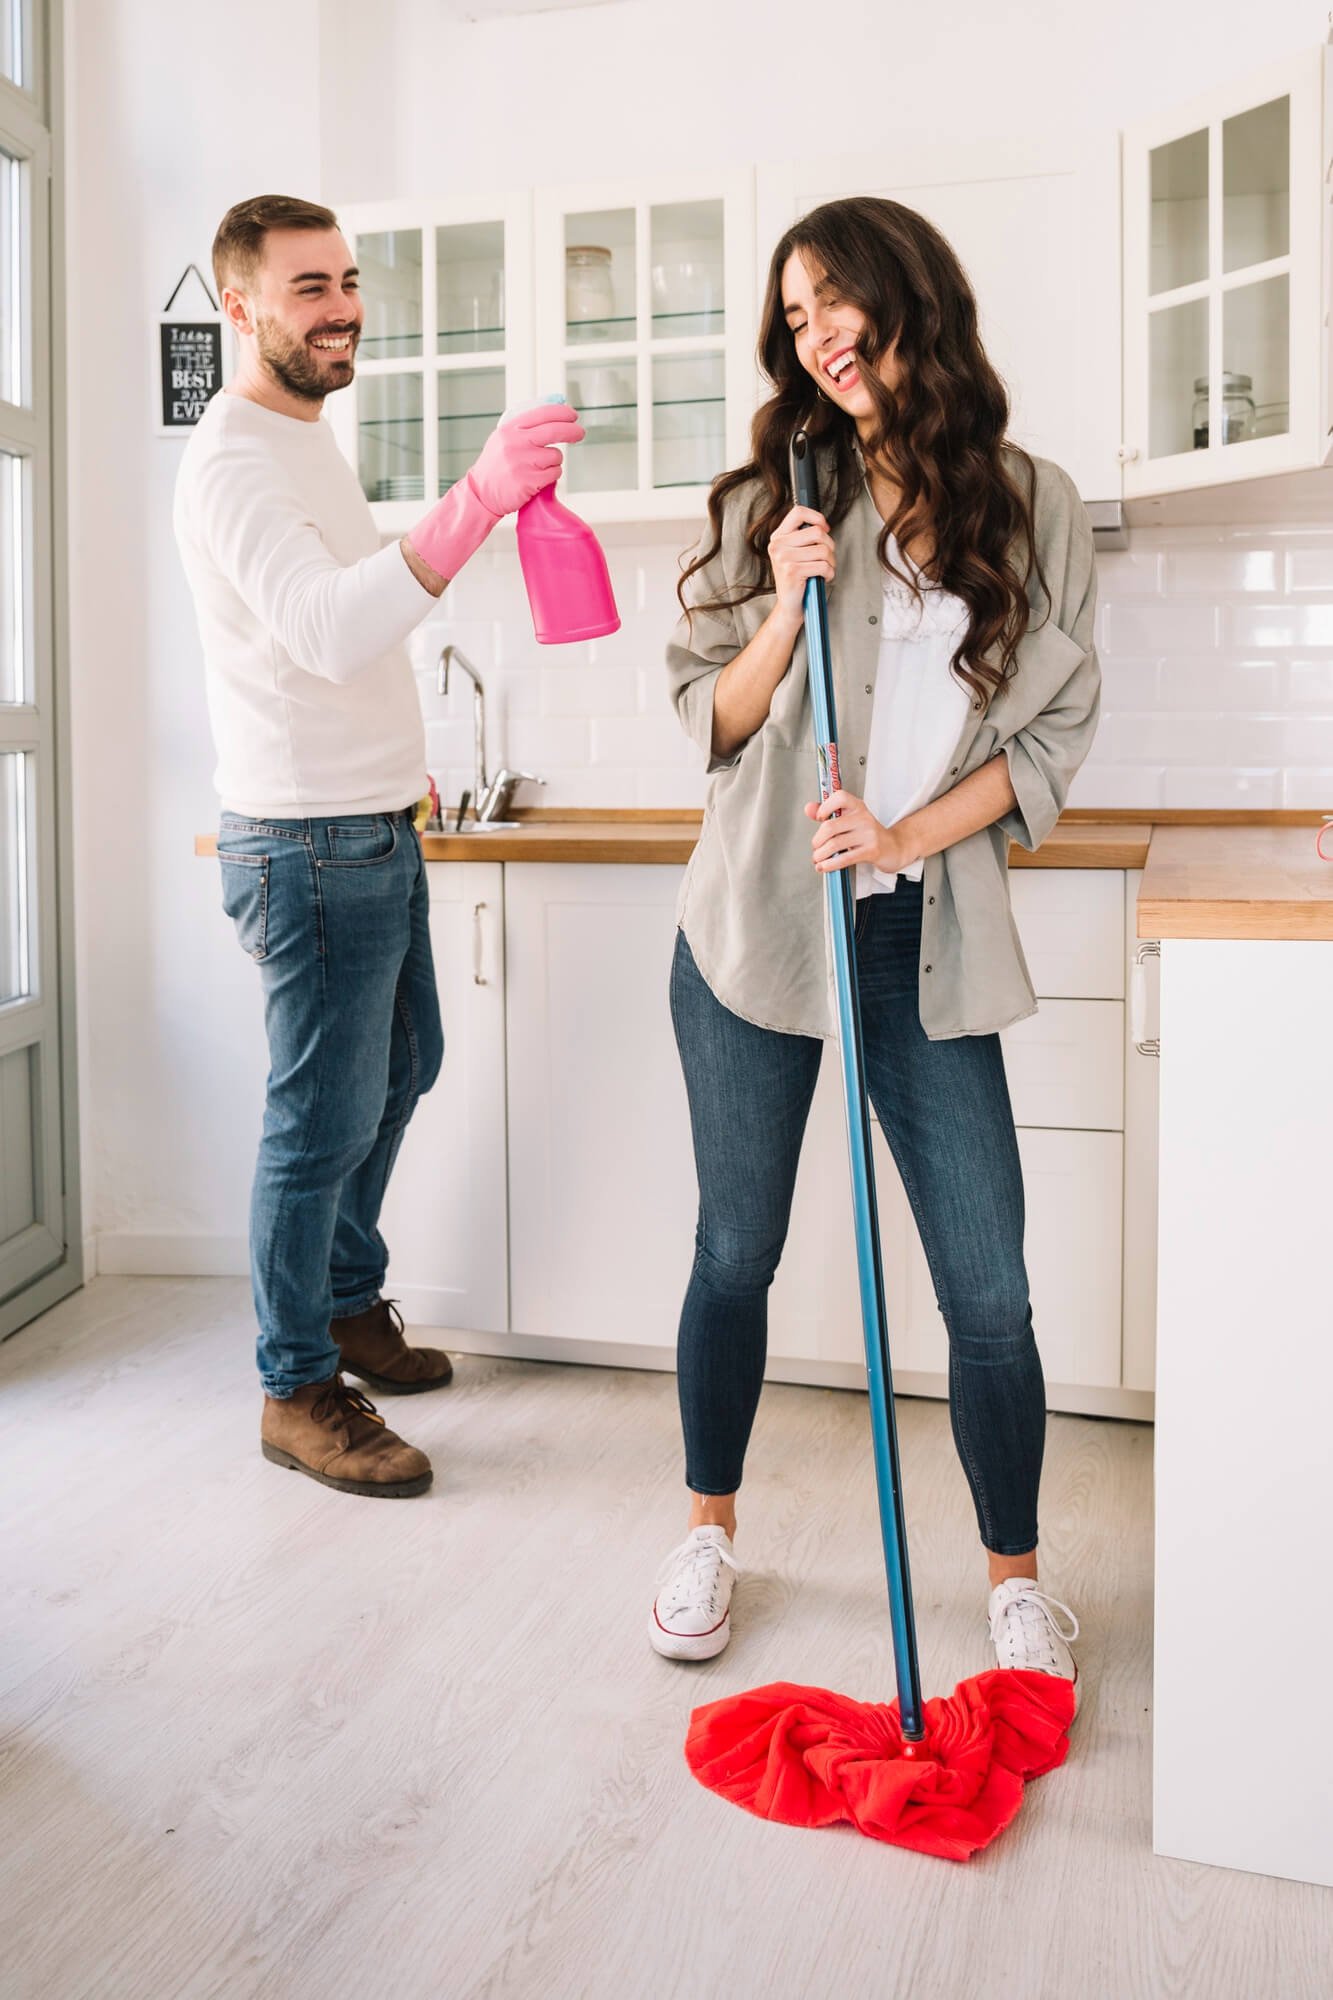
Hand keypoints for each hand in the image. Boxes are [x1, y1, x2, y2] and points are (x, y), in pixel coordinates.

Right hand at [468, 402, 585, 517]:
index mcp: (510, 429)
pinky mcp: (529, 481)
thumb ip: (524, 428)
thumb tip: (554, 416)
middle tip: (580, 433)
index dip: (562, 412)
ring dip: (554, 462)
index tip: (572, 416)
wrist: (481, 493)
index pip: (542, 413)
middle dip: (572, 431)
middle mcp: (515, 443)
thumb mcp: (503, 439)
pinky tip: (538, 478)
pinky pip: (554, 474)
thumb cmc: (495, 467)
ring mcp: (522, 463)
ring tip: (539, 468)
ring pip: (556, 456)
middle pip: (554, 431)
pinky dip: (551, 476)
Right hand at [768, 505, 835, 624]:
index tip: (825, 529)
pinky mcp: (792, 572)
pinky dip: (829, 573)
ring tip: (824, 569)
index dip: (817, 517)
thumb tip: (822, 525)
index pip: (798, 512)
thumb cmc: (797, 578)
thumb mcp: (795, 553)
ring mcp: (783, 559)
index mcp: (778, 537)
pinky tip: (822, 578)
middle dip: (829, 546)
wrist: (790, 606)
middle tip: (827, 557)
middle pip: (817, 532)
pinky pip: (823, 566)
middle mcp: (777, 546)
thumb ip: (803, 537)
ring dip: (831, 562)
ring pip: (823, 550)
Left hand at [805, 790, 915, 874]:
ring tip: (818, 859)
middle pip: (830, 827)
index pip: (840, 797)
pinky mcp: (871, 851)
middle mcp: (863, 817)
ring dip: (820, 855)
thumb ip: (828, 812)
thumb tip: (808, 808)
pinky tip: (824, 867)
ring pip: (834, 844)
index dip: (825, 807)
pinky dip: (829, 865)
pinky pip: (844, 858)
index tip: (819, 818)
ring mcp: (868, 834)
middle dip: (817, 841)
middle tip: (816, 848)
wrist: (893, 847)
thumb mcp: (849, 819)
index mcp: (857, 806)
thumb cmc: (866, 833)